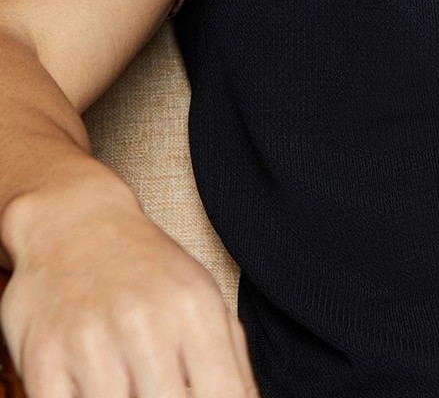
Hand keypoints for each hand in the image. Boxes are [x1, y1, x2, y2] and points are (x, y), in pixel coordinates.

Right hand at [1, 181, 257, 397]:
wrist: (76, 222)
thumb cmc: (148, 270)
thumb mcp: (201, 298)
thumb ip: (229, 359)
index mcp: (196, 310)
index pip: (224, 396)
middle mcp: (147, 323)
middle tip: (158, 393)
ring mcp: (93, 340)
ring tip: (132, 388)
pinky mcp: (44, 357)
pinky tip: (93, 391)